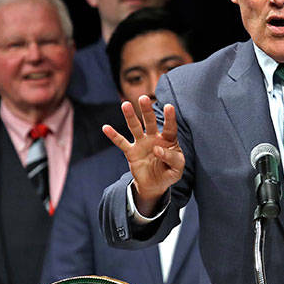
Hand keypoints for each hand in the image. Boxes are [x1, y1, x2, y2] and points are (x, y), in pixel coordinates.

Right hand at [102, 96, 183, 214]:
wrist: (155, 185)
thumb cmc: (169, 173)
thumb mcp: (177, 169)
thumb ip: (172, 158)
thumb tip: (157, 149)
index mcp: (169, 140)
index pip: (170, 127)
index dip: (170, 118)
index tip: (168, 107)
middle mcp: (154, 138)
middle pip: (150, 122)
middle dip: (147, 110)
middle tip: (143, 98)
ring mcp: (142, 143)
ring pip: (135, 128)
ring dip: (130, 117)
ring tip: (125, 105)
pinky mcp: (131, 152)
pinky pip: (121, 143)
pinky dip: (114, 136)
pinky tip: (106, 128)